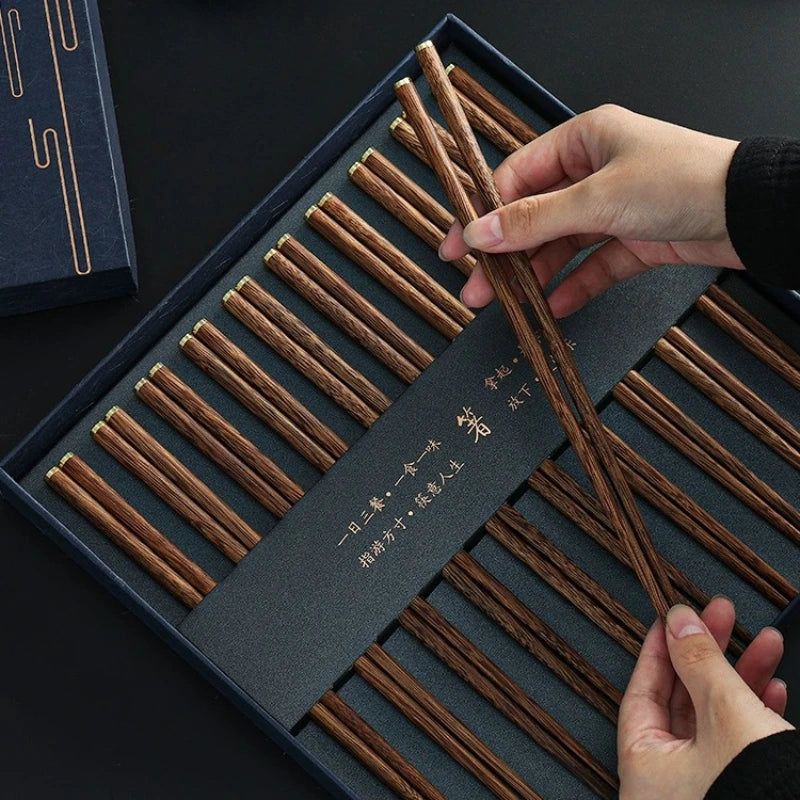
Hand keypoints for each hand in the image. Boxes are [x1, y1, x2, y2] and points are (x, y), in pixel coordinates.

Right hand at [439, 105, 743, 315]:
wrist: (750, 213)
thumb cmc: (682, 181)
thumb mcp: (596, 198)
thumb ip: (534, 220)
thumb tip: (480, 233)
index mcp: (583, 141)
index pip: (516, 178)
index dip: (484, 214)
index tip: (459, 246)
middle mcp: (595, 172)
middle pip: (535, 216)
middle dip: (505, 254)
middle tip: (475, 286)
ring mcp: (615, 208)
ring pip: (561, 245)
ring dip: (534, 275)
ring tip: (508, 305)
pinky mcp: (634, 240)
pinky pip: (593, 266)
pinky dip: (574, 287)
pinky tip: (554, 307)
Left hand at [618, 598, 792, 799]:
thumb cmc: (758, 793)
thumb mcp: (727, 713)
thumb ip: (700, 662)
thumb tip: (679, 620)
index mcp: (644, 767)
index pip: (642, 690)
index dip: (661, 648)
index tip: (675, 618)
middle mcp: (666, 783)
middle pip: (682, 700)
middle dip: (709, 654)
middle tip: (723, 617)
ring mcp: (702, 790)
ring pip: (716, 718)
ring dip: (742, 677)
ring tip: (766, 642)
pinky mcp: (736, 792)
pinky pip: (739, 743)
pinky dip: (757, 712)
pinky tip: (775, 688)